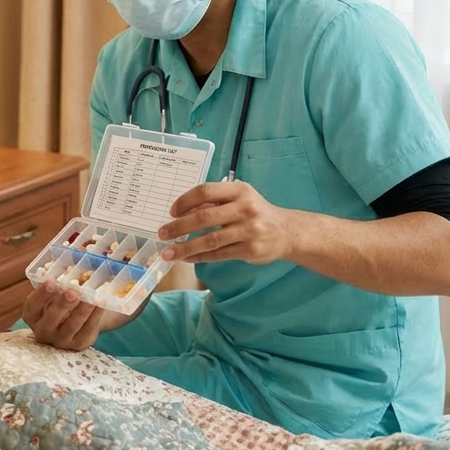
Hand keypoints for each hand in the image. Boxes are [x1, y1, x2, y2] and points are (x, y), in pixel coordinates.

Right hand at [21, 281, 106, 350]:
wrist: (75, 319)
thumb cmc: (60, 301)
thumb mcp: (54, 294)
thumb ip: (59, 285)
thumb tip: (74, 273)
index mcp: (32, 315)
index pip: (33, 306)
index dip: (42, 294)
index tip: (51, 282)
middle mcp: (43, 331)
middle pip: (51, 319)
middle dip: (62, 305)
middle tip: (72, 292)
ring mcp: (61, 340)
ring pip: (71, 326)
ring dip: (81, 311)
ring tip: (91, 298)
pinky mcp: (79, 344)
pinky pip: (87, 330)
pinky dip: (95, 316)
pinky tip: (100, 304)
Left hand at [158, 181, 295, 264]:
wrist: (287, 232)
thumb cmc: (256, 212)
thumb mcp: (240, 198)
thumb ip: (216, 202)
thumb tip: (182, 213)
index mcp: (239, 190)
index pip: (206, 192)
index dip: (185, 201)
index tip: (171, 212)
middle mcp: (245, 208)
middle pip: (204, 217)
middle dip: (178, 227)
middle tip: (162, 234)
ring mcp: (248, 230)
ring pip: (209, 240)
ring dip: (185, 247)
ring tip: (168, 252)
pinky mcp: (250, 250)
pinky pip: (218, 254)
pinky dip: (199, 257)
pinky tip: (187, 258)